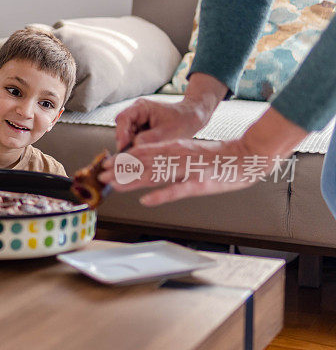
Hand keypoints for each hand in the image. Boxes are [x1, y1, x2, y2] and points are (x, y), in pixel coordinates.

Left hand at [99, 138, 259, 205]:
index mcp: (174, 148)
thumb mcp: (188, 155)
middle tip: (101, 176)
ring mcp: (188, 168)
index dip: (122, 160)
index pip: (143, 153)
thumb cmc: (217, 159)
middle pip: (144, 163)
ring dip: (133, 180)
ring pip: (155, 174)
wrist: (248, 155)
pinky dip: (161, 195)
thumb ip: (168, 161)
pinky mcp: (200, 182)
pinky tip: (146, 200)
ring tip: (115, 186)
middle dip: (121, 170)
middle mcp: (177, 155)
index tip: (105, 165)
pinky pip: (178, 189)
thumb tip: (147, 168)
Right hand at [114, 72, 227, 150]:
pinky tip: (146, 154)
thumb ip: (148, 140)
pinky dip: (138, 148)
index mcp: (141, 107)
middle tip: (131, 157)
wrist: (193, 118)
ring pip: (127, 137)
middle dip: (126, 143)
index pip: (123, 119)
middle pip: (122, 129)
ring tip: (142, 156)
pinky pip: (134, 141)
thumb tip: (132, 150)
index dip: (121, 134)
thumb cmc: (182, 121)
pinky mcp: (141, 130)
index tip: (123, 149)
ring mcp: (138, 122)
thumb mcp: (166, 133)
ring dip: (132, 147)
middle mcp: (136, 113)